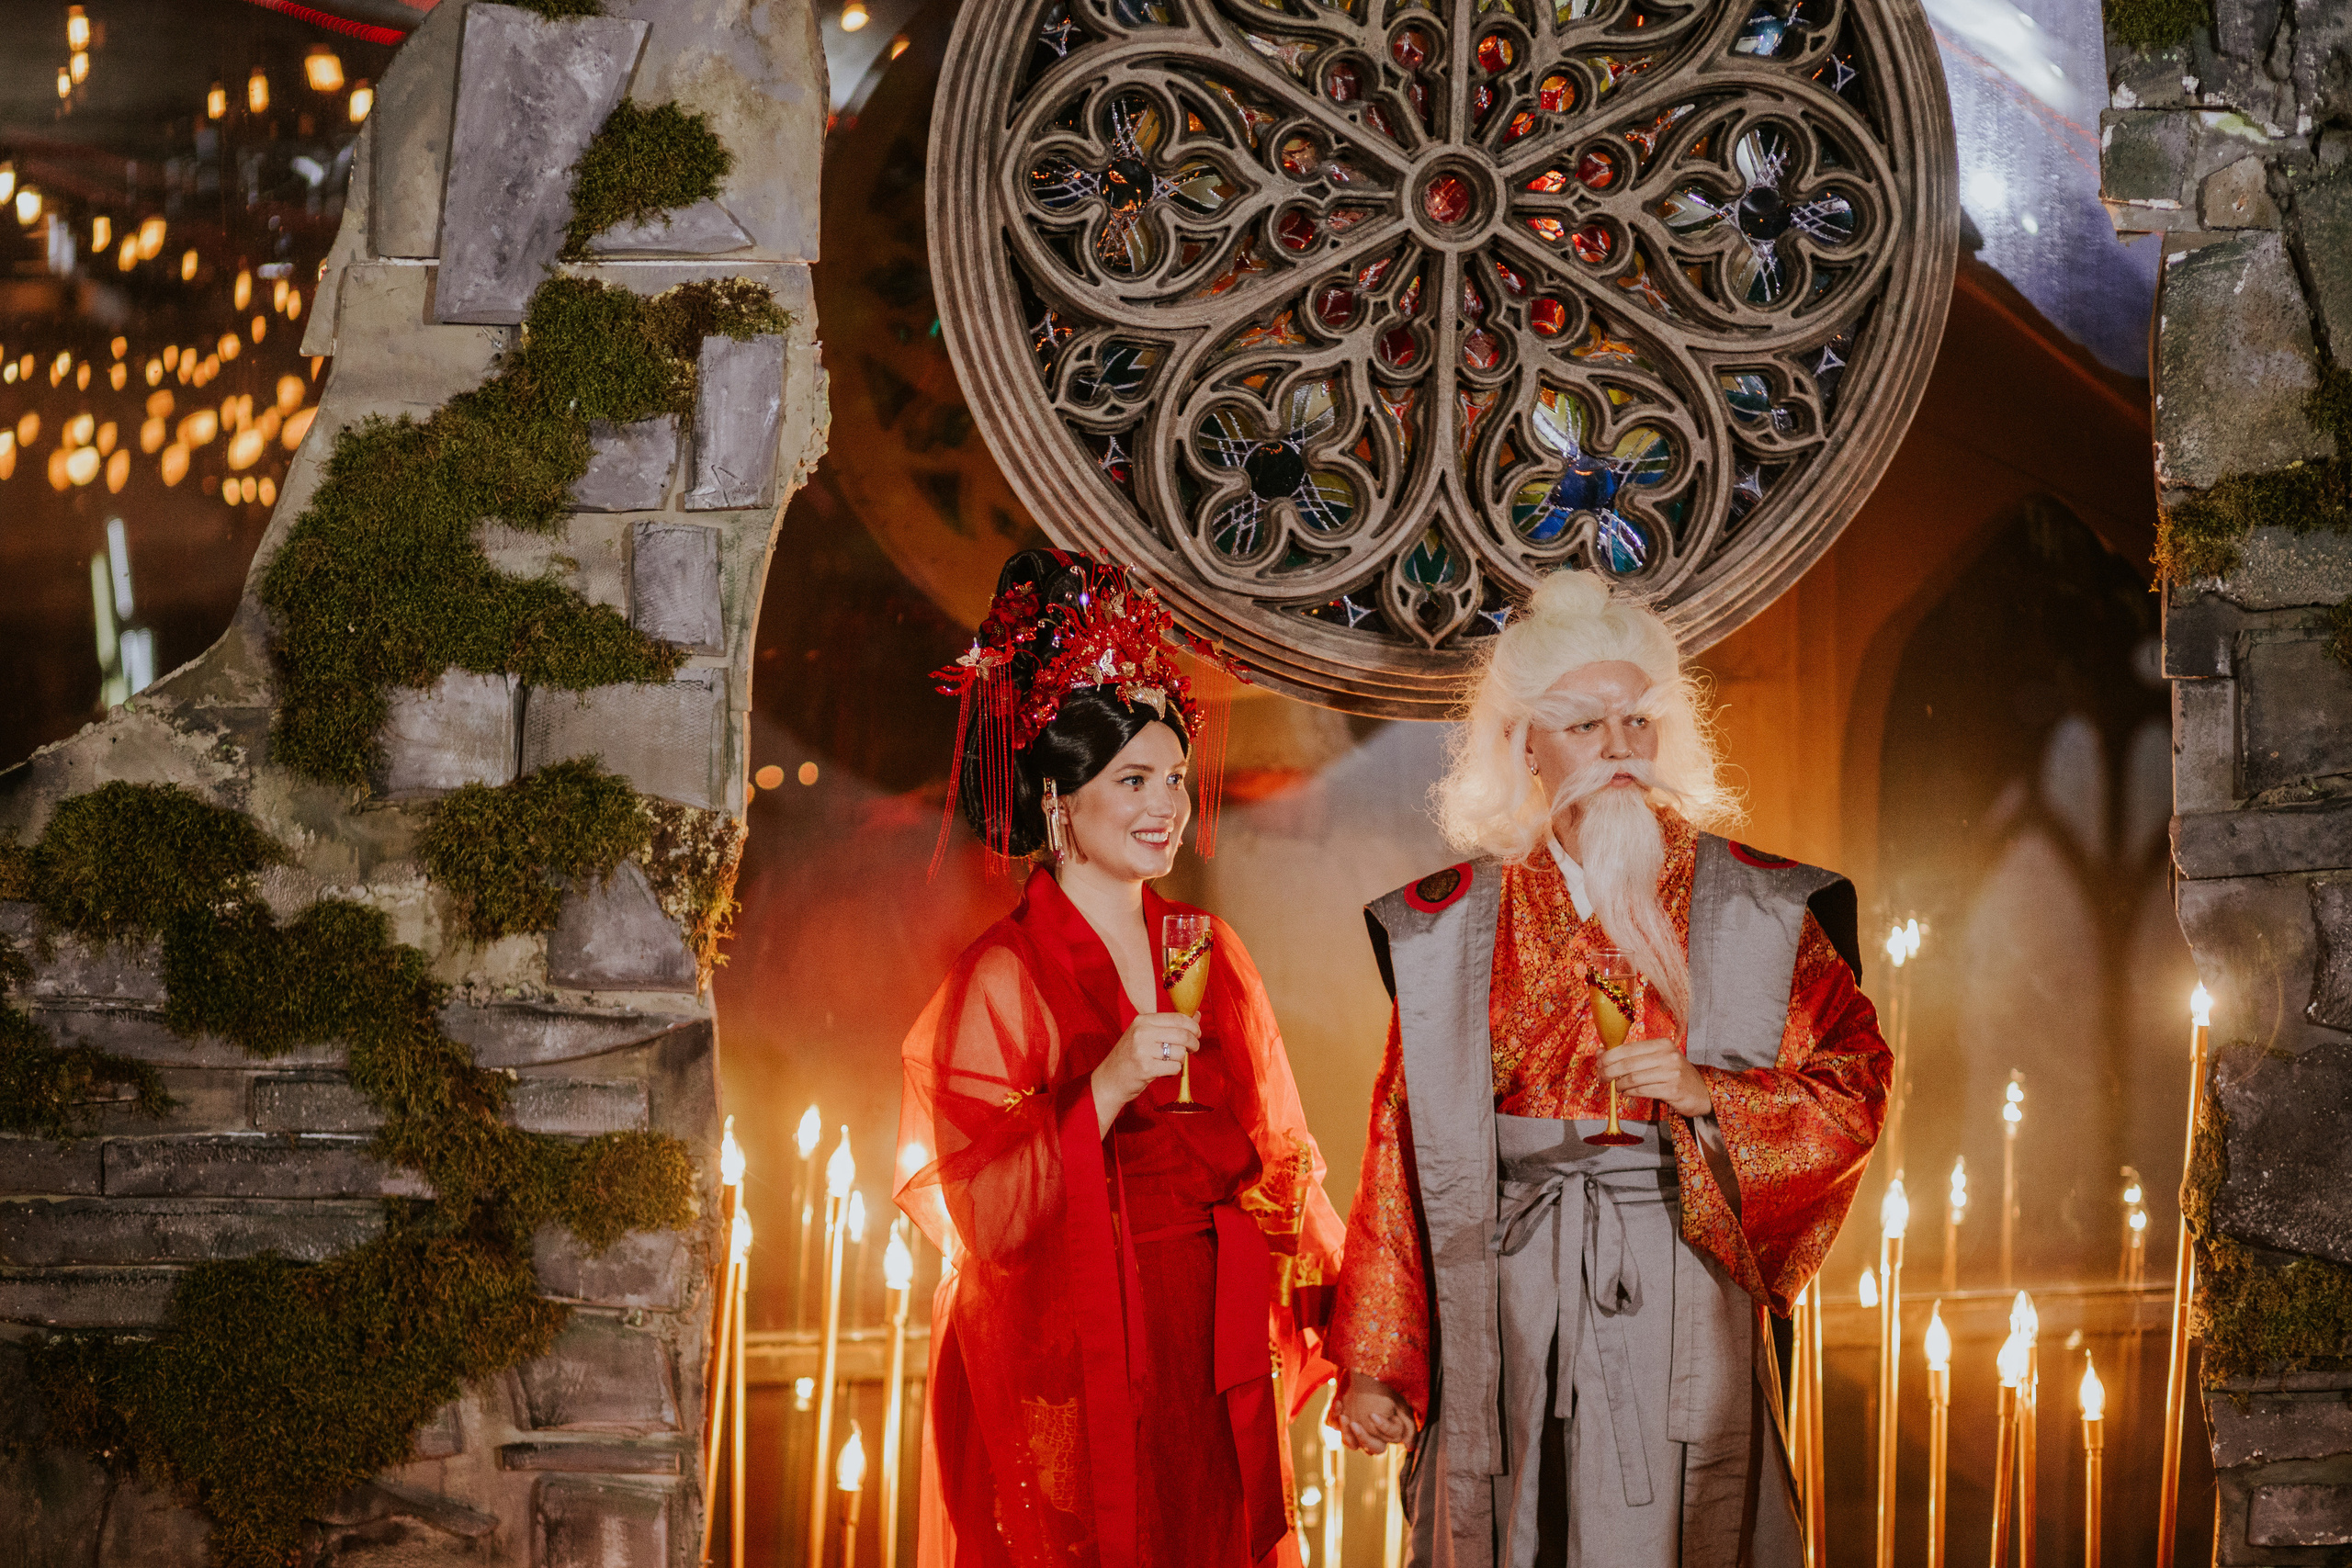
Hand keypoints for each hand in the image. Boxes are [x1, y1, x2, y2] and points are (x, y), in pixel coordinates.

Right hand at [1090, 1011, 1199, 1133]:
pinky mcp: (1146, 1068)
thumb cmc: (1130, 1056)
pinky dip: (1173, 1071)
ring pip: (1180, 1052)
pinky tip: (1163, 1071)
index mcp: (1142, 1020)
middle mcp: (1142, 1032)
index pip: (1178, 1018)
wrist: (1109, 1079)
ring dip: (1181, 1060)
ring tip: (1170, 1062)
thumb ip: (1171, 1025)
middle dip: (1193, 1043)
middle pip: (1182, 1034)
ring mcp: (1143, 1050)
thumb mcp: (1146, 1035)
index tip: (1197, 1034)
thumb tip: (1197, 1015)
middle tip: (1193, 1050)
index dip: (1193, 1026)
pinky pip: (1174, 1067)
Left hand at [1332, 1370, 1414, 1454]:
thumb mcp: (1401, 1407)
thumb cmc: (1388, 1392)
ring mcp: (1351, 1430)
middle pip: (1362, 1448)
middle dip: (1359, 1436)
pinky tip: (1339, 1404)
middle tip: (1355, 1423)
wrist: (1369, 1375)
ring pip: (1347, 1441)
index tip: (1373, 1415)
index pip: (1377, 1446)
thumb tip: (1409, 1446)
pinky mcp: (1338, 1419)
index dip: (1376, 1433)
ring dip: (1345, 1430)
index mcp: (1381, 1438)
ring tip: (1344, 1415)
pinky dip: (1334, 1416)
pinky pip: (1332, 1424)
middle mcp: (1366, 1436)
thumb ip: (1409, 1428)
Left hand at [1600, 1036, 1712, 1117]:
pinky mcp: (1672, 1090)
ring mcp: (1671, 1073)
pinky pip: (1643, 1090)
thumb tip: (1600, 1053)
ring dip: (1619, 1084)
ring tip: (1616, 1086)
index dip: (1609, 1056)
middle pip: (1628, 1063)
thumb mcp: (1656, 1059)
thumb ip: (1631, 1056)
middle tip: (1601, 1077)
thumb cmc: (1673, 1074)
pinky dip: (1630, 1092)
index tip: (1598, 1063)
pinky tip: (1626, 1092)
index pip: (1628, 1048)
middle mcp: (1668, 1056)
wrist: (1700, 1092)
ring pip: (1633, 1078)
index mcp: (1662, 1044)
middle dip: (1609, 1071)